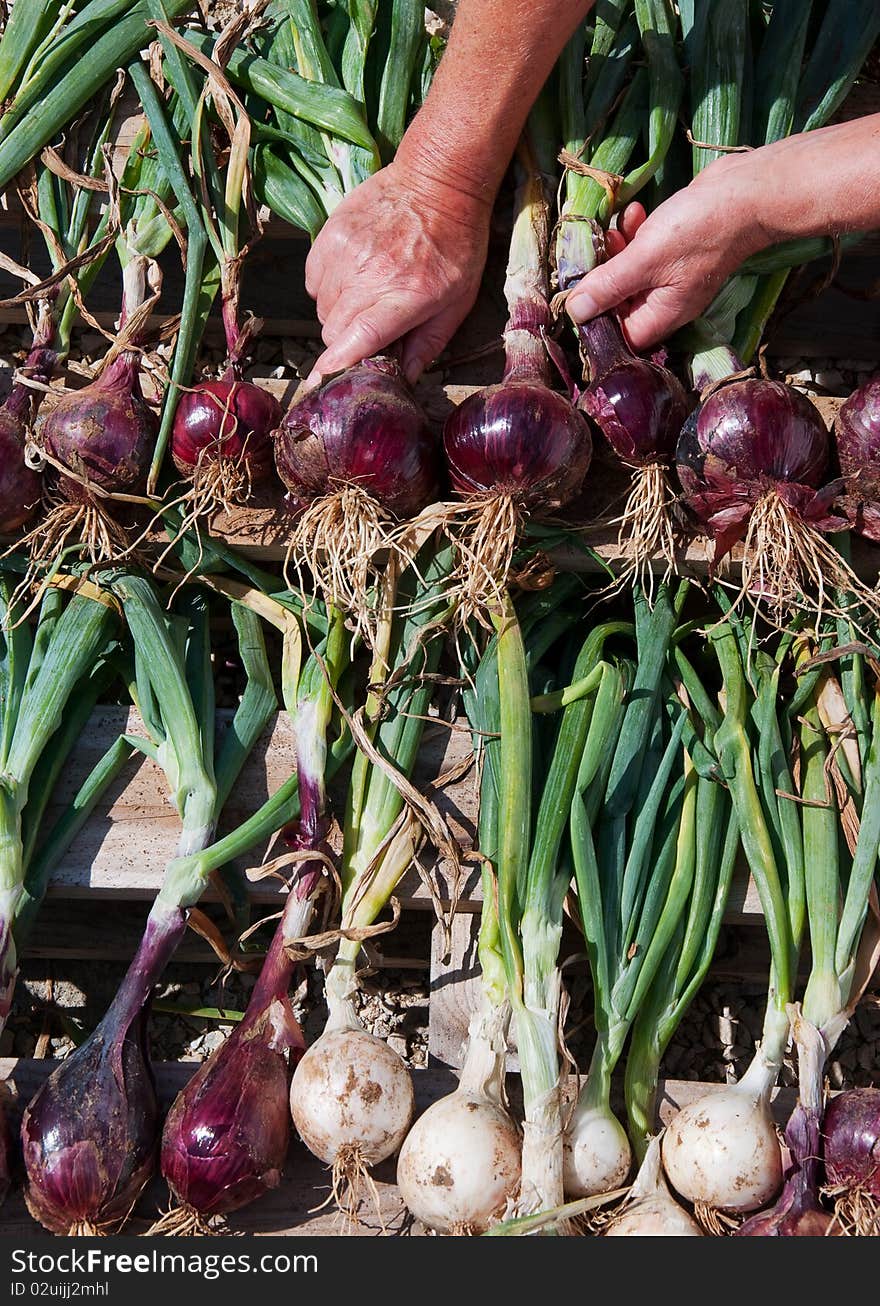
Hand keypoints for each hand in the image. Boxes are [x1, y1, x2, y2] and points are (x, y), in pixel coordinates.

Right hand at [303, 160, 490, 385]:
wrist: (438, 180)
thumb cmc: (456, 245)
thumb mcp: (457, 302)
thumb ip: (429, 344)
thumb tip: (405, 379)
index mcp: (404, 296)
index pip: (358, 337)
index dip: (337, 364)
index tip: (322, 381)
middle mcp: (369, 275)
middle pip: (333, 329)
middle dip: (344, 341)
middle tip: (366, 332)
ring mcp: (346, 252)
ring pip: (321, 307)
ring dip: (337, 314)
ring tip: (363, 299)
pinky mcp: (330, 234)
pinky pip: (312, 280)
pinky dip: (326, 289)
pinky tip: (350, 280)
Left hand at [565, 152, 767, 349]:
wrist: (746, 193)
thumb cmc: (697, 230)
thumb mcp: (644, 259)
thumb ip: (607, 286)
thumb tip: (575, 312)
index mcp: (662, 315)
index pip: (620, 335)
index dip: (597, 320)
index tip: (577, 295)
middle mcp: (667, 302)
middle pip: (620, 304)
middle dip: (602, 279)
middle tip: (594, 252)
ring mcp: (672, 277)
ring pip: (629, 274)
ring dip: (616, 251)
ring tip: (613, 228)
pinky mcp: (675, 251)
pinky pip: (644, 252)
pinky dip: (634, 235)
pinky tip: (636, 212)